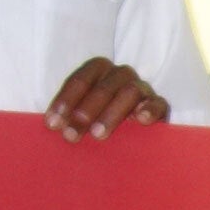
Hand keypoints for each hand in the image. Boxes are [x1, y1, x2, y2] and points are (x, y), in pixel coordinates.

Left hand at [45, 57, 169, 139]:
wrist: (131, 138)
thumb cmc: (97, 123)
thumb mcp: (80, 117)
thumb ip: (67, 117)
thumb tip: (50, 126)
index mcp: (98, 71)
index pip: (80, 79)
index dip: (65, 100)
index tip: (52, 124)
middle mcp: (120, 75)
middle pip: (103, 86)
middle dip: (85, 111)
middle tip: (71, 135)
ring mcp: (141, 89)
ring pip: (129, 92)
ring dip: (111, 113)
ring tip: (98, 135)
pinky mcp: (159, 106)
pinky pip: (158, 103)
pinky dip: (150, 109)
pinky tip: (141, 121)